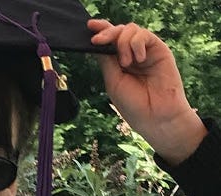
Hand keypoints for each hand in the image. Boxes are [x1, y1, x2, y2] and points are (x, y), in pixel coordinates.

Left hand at [88, 19, 206, 163]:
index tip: (89, 26)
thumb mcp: (113, 80)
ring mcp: (145, 51)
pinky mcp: (159, 50)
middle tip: (97, 40)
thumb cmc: (133, 103)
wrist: (155, 116)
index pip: (108, 41)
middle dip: (106, 32)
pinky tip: (138, 59)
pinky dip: (137, 44)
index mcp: (118, 62)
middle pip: (118, 31)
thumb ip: (106, 60)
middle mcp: (131, 54)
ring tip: (126, 63)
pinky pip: (144, 35)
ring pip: (130, 30)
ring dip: (122, 43)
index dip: (100, 30)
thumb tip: (96, 42)